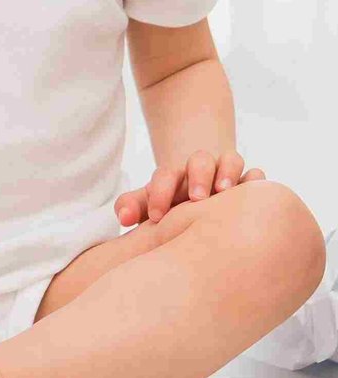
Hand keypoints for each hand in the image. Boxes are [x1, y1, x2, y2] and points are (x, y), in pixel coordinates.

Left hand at [115, 150, 264, 226]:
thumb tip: (123, 218)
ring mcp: (226, 172)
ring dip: (227, 173)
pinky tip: (254, 191)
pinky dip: (255, 179)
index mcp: (174, 174)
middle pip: (199, 160)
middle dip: (197, 176)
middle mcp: (201, 168)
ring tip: (224, 191)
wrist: (199, 186)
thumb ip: (133, 206)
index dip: (159, 192)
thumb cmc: (172, 202)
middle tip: (196, 197)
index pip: (165, 175)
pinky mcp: (248, 180)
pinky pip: (255, 173)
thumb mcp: (152, 202)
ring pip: (230, 160)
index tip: (156, 216)